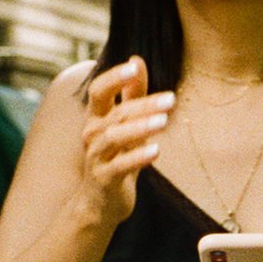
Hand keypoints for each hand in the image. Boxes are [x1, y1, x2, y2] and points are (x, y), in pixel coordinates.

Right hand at [78, 57, 172, 226]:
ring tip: (164, 122)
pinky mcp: (104, 178)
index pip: (99, 90)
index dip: (114, 77)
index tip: (135, 66)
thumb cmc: (116, 156)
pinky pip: (120, 165)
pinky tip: (156, 150)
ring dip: (140, 128)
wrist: (101, 202)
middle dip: (144, 104)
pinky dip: (137, 157)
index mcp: (96, 117)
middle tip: (171, 99)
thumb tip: (137, 59)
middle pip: (116, 113)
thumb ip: (132, 94)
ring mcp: (96, 157)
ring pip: (115, 137)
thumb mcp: (124, 124)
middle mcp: (91, 134)